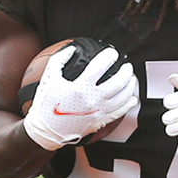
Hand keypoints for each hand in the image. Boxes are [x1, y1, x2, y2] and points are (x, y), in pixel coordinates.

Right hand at [24, 46, 138, 150]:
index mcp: (80, 87)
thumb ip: (59, 59)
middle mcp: (92, 99)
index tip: (112, 53)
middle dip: (125, 70)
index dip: (109, 57)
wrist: (46, 129)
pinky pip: (120, 112)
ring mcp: (98, 111)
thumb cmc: (46, 103)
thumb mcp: (48, 77)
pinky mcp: (100, 121)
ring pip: (123, 96)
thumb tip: (72, 48)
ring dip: (130, 85)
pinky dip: (129, 104)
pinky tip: (132, 98)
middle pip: (118, 81)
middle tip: (126, 65)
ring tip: (131, 78)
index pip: (100, 66)